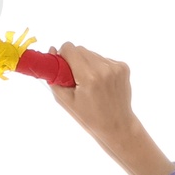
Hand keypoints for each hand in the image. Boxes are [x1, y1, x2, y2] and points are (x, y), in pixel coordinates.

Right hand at [47, 43, 172, 174]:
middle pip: (81, 50)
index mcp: (88, 77)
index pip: (70, 49)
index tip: (62, 65)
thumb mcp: (66, 102)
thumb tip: (52, 50)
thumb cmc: (88, 117)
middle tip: (75, 79)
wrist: (117, 125)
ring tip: (90, 85)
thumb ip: (55, 78)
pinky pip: (104, 59)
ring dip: (87, 64)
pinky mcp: (123, 67)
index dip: (63, 55)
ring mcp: (115, 67)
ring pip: (92, 54)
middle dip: (74, 60)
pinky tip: (101, 84)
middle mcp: (104, 69)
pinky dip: (99, 68)